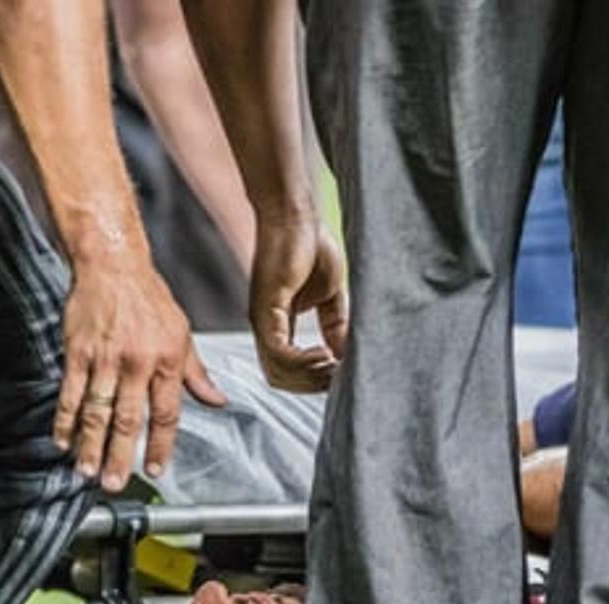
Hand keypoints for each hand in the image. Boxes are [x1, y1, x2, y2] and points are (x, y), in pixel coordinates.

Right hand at [55, 254, 226, 491]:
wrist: (113, 265)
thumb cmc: (148, 297)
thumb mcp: (182, 333)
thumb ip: (196, 373)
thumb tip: (217, 399)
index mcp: (168, 360)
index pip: (166, 414)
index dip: (159, 445)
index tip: (153, 470)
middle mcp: (138, 362)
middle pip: (129, 419)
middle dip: (120, 456)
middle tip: (114, 483)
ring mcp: (105, 358)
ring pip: (97, 411)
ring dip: (90, 445)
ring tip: (86, 471)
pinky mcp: (78, 351)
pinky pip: (70, 393)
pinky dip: (65, 420)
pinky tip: (62, 440)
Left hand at [248, 214, 347, 392]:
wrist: (296, 213)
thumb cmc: (311, 245)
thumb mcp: (330, 297)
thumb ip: (335, 327)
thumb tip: (345, 356)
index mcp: (278, 326)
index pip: (289, 371)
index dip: (315, 380)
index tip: (343, 374)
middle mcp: (266, 328)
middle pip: (281, 379)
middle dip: (313, 385)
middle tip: (342, 375)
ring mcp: (263, 320)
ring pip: (278, 372)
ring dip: (309, 378)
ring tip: (336, 367)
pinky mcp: (266, 309)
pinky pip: (279, 352)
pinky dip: (302, 362)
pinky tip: (326, 356)